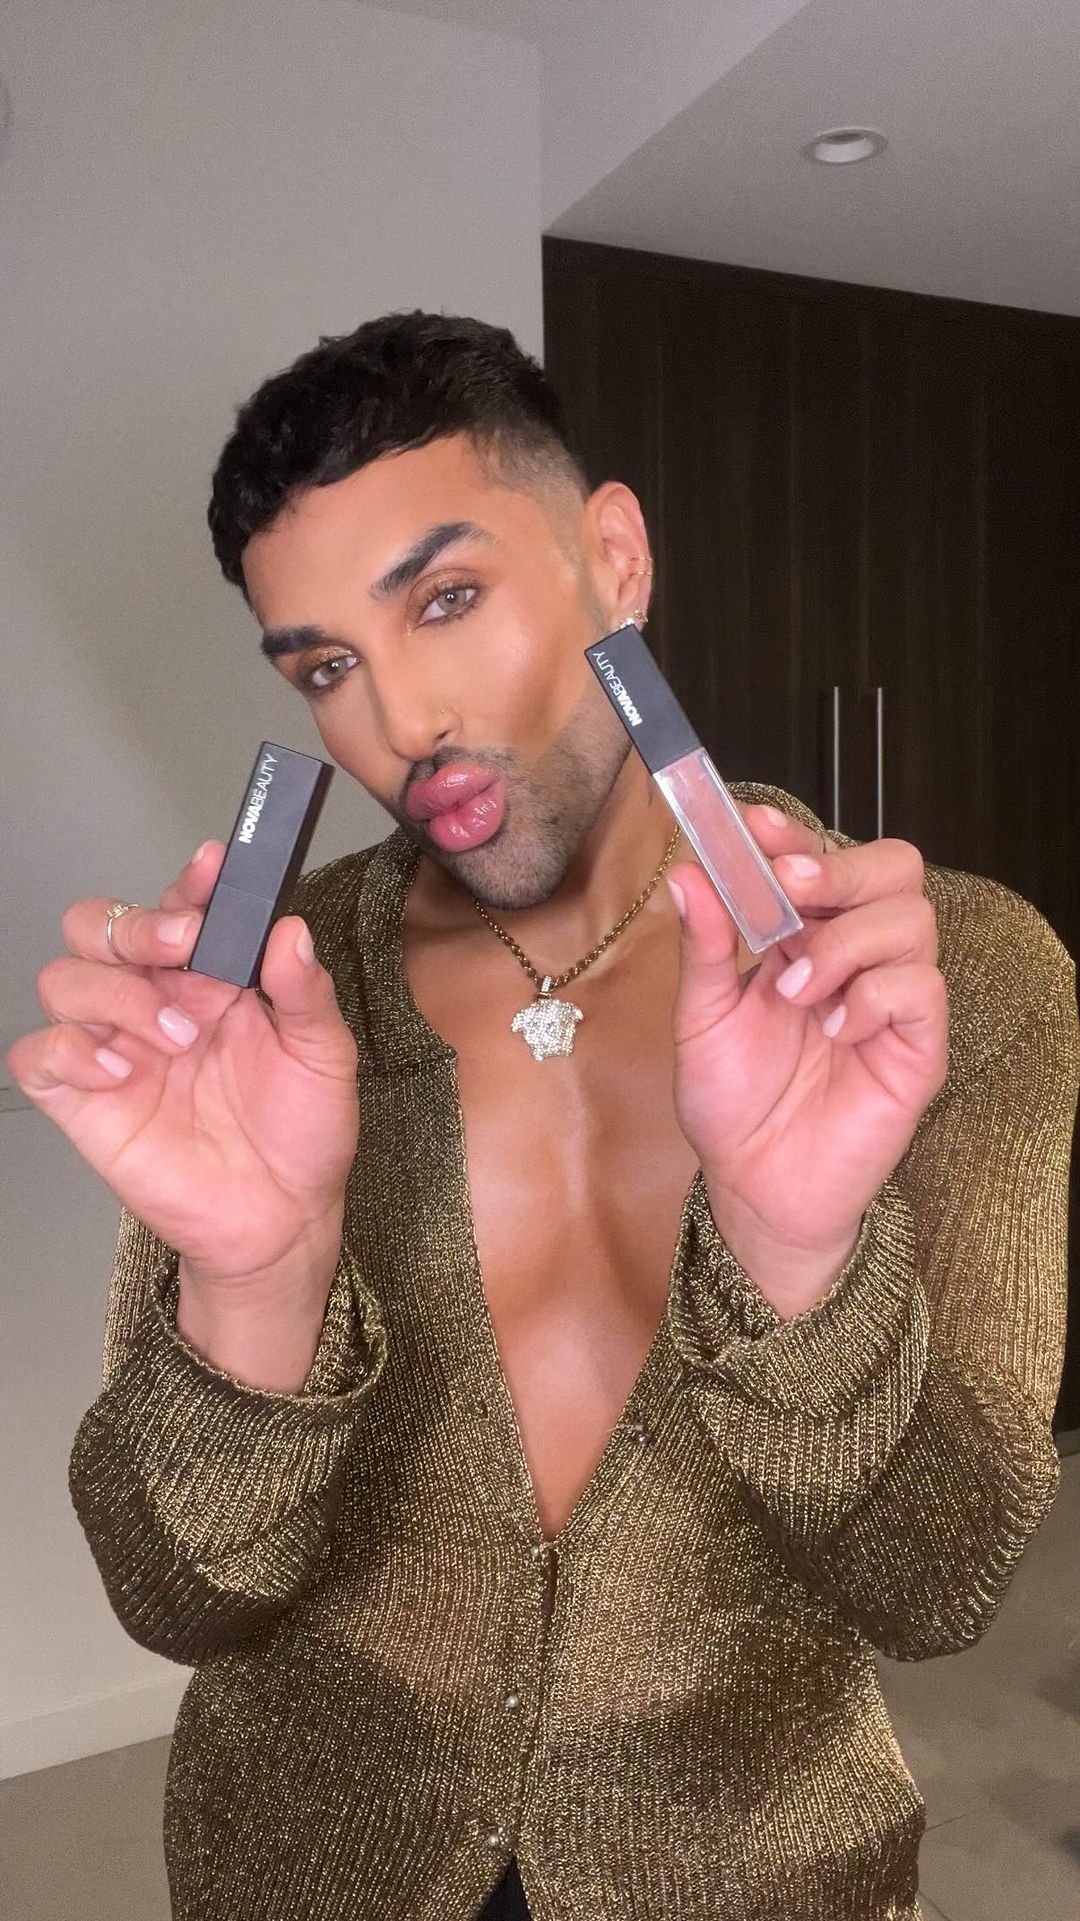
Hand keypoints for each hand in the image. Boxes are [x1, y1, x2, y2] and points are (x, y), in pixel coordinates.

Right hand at [5, 844, 359, 1285]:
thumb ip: (305, 992)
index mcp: (209, 979)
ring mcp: (115, 1048)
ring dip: (115, 990)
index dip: (188, 883)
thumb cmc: (301, 1134)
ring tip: (176, 1036)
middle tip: (183, 947)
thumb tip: (290, 931)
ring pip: (63, 978)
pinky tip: (119, 1070)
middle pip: (98, 926)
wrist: (282, 1218)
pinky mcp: (85, 1102)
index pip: (178, 908)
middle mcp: (154, 1002)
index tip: (213, 869)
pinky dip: (67, 1049)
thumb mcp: (323, 1056)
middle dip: (134, 924)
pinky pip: (36, 1055)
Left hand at [668, 805, 948, 1314]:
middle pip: (893, 867)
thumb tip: (686, 874)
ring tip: (798, 992)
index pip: (821, 858)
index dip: (793, 833)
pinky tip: (835, 1029)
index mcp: (802, 937)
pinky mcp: (918, 1047)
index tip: (751, 826)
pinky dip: (874, 997)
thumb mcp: (701, 1018)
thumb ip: (705, 947)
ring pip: (912, 918)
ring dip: (847, 940)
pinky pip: (922, 989)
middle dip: (839, 868)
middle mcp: (856, 956)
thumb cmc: (731, 1103)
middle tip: (791, 893)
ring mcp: (892, 999)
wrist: (753, 1186)